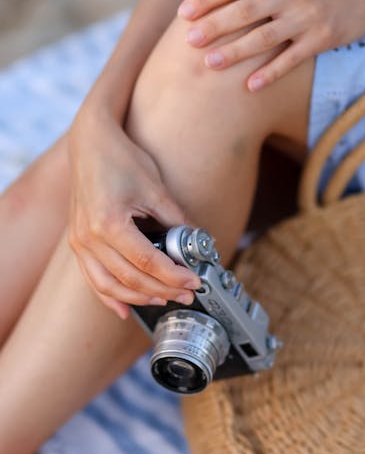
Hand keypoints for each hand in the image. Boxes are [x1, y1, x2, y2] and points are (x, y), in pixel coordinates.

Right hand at [68, 106, 199, 318]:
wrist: (90, 142)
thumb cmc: (122, 160)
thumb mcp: (155, 189)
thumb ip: (176, 221)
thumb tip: (198, 245)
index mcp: (109, 223)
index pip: (148, 262)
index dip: (174, 276)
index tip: (195, 281)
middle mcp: (89, 237)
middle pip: (130, 279)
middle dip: (163, 290)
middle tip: (187, 294)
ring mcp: (79, 242)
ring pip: (109, 286)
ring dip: (138, 298)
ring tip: (164, 299)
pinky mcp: (77, 242)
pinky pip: (91, 278)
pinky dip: (108, 297)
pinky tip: (124, 311)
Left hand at [178, 0, 364, 90]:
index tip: (184, 13)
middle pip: (244, 10)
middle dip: (214, 26)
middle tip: (189, 41)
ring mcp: (308, 16)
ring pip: (265, 37)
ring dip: (236, 52)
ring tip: (210, 64)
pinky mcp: (322, 39)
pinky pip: (291, 59)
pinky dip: (271, 73)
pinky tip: (250, 87)